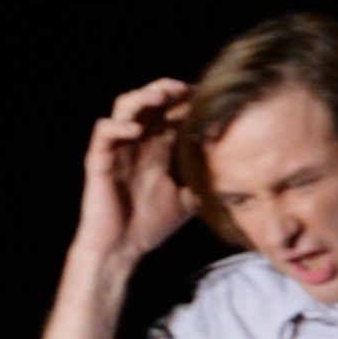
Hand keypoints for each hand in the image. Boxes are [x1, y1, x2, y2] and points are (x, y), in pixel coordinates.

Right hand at [73, 79, 200, 268]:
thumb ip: (205, 180)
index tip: (208, 95)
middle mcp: (138, 141)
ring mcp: (118, 147)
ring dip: (142, 96)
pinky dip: (119, 125)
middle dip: (167, 89)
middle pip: (150, 100)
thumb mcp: (188, 200)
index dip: (187, 101)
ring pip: (124, 106)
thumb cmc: (151, 225)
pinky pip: (104, 131)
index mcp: (158, 147)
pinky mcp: (99, 159)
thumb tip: (238, 172)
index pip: (172, 112)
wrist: (121, 249)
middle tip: (185, 89)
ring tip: (161, 96)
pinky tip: (137, 130)